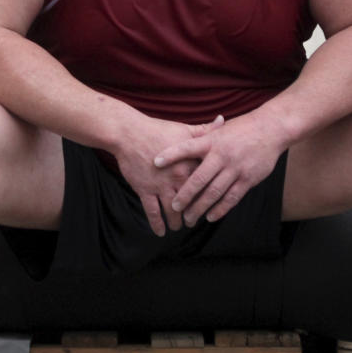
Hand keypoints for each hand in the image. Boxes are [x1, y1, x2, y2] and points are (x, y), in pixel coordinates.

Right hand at [112, 115, 224, 235]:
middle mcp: (177, 178)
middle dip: (195, 214)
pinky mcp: (145, 191)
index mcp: (189, 163)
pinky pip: (152, 212)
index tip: (213, 202)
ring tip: (180, 226)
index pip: (205, 184)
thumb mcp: (184, 129)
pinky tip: (161, 232)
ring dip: (177, 221)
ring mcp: (160, 186)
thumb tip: (222, 120)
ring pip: (172, 211)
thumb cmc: (157, 129)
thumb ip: (205, 130)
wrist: (129, 133)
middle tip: (196, 220)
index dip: (210, 195)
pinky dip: (157, 224)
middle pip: (191, 202)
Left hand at [153, 110, 288, 226]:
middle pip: (199, 179)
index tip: (155, 162)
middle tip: (173, 207)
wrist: (271, 129)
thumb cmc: (242, 129)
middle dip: (185, 195)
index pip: (187, 147)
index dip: (171, 154)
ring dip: (200, 207)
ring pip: (214, 192)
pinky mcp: (248, 179)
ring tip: (189, 218)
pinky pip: (232, 198)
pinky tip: (210, 217)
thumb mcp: (220, 131)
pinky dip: (220, 209)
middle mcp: (222, 155)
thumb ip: (202, 139)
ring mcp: (236, 168)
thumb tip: (179, 143)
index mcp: (212, 141)